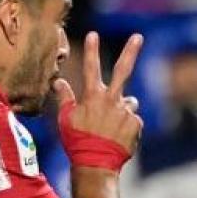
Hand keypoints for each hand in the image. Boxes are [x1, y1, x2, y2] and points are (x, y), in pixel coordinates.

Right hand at [53, 31, 144, 156]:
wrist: (95, 163)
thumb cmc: (76, 141)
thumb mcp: (65, 119)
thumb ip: (65, 98)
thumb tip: (58, 81)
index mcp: (92, 97)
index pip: (91, 68)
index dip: (92, 51)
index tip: (93, 34)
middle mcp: (111, 100)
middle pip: (122, 70)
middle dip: (130, 51)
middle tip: (137, 36)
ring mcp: (126, 111)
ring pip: (128, 102)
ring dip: (122, 109)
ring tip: (110, 128)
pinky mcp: (136, 123)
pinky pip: (132, 120)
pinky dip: (126, 126)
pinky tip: (117, 138)